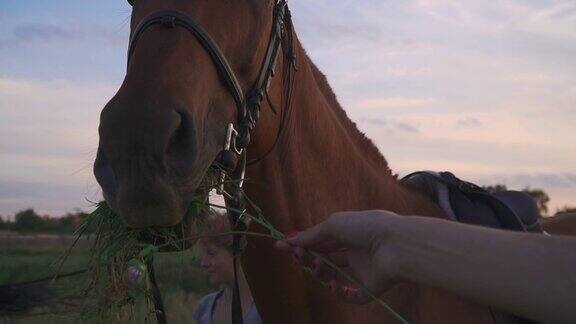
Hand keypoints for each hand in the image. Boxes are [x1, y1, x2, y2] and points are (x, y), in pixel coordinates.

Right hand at [275, 210, 403, 303]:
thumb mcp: (333, 225)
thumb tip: (288, 241)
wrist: (396, 244)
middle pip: (324, 259)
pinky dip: (340, 292)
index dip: (302, 243)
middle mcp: (355, 252)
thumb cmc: (366, 227)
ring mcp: (362, 272)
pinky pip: (350, 296)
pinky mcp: (369, 289)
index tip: (281, 245)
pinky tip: (335, 284)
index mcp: (349, 234)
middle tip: (299, 256)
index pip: (321, 241)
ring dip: (320, 272)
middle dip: (308, 257)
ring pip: (333, 277)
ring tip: (317, 265)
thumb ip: (311, 235)